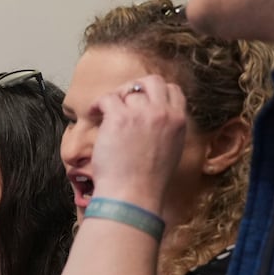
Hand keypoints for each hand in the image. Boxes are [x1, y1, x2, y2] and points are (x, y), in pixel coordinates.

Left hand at [87, 75, 187, 210]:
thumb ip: (167, 130)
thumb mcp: (171, 150)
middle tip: (121, 102)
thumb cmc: (148, 180)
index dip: (154, 92)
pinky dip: (97, 104)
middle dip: (135, 87)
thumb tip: (155, 119)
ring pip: (126, 90)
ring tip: (104, 113)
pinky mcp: (119, 118)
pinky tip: (94, 115)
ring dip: (114, 98)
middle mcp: (163, 113)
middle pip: (151, 81)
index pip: (172, 90)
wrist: (133, 193)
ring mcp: (142, 113)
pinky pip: (106, 98)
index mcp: (179, 121)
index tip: (140, 102)